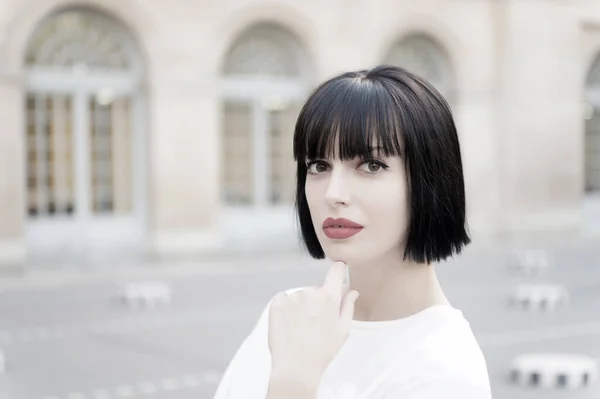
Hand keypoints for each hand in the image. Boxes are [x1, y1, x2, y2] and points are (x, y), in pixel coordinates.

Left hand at [267, 261, 359, 384]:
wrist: (296, 366)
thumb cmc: (324, 350)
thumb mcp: (343, 330)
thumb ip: (348, 306)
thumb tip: (351, 290)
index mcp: (329, 296)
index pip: (336, 271)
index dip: (338, 270)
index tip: (338, 274)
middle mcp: (310, 291)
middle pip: (316, 289)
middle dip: (318, 300)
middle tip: (316, 322)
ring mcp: (291, 296)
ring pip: (300, 296)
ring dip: (302, 305)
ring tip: (300, 327)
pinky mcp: (276, 303)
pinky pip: (284, 298)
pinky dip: (286, 306)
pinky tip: (288, 323)